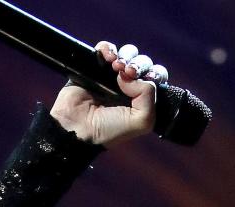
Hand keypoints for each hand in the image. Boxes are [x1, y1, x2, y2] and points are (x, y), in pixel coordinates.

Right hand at [50, 41, 168, 147]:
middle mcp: (129, 86)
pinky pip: (105, 48)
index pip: (156, 77)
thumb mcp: (141, 121)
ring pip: (127, 53)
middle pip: (143, 63)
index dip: (154, 73)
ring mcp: (111, 76)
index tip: (147, 78)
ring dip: (126, 56)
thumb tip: (132, 76)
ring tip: (116, 66)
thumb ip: (148, 97)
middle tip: (129, 72)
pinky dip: (109, 48)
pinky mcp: (93, 67)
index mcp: (142, 98)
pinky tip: (107, 58)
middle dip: (139, 64)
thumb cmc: (110, 129)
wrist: (77, 126)